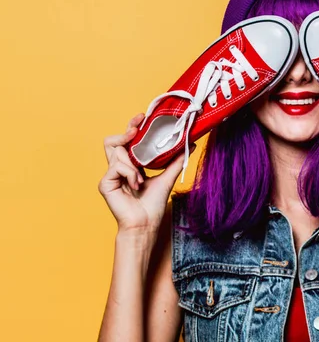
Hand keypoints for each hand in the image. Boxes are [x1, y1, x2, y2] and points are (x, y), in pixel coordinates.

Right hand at [97, 112, 195, 233]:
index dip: (133, 126)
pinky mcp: (105, 183)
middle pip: (113, 140)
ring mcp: (110, 175)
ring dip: (132, 162)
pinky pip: (116, 167)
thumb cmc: (153, 204)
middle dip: (125, 131)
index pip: (128, 140)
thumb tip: (190, 143)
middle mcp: (118, 167)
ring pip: (116, 151)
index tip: (142, 117)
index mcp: (131, 164)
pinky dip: (130, 174)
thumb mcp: (168, 177)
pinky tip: (136, 185)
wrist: (146, 223)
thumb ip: (176, 160)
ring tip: (141, 177)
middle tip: (136, 128)